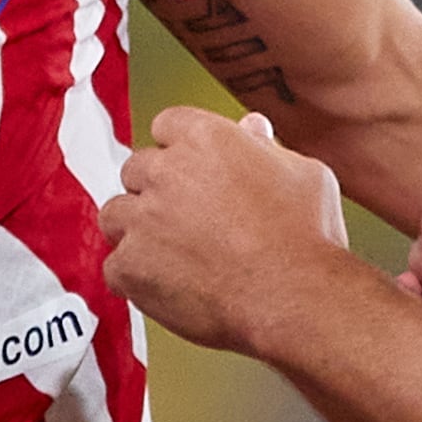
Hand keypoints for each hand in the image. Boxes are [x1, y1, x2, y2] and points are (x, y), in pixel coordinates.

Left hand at [98, 106, 348, 353]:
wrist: (294, 296)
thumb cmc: (307, 238)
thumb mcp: (303, 173)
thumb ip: (267, 148)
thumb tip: (252, 129)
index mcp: (205, 138)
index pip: (167, 125)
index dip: (178, 151)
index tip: (189, 171)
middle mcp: (167, 171)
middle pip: (136, 169)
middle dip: (155, 191)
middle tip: (185, 219)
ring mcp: (143, 219)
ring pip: (115, 215)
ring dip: (135, 230)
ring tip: (170, 254)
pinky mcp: (130, 265)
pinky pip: (115, 266)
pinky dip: (134, 278)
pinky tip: (165, 285)